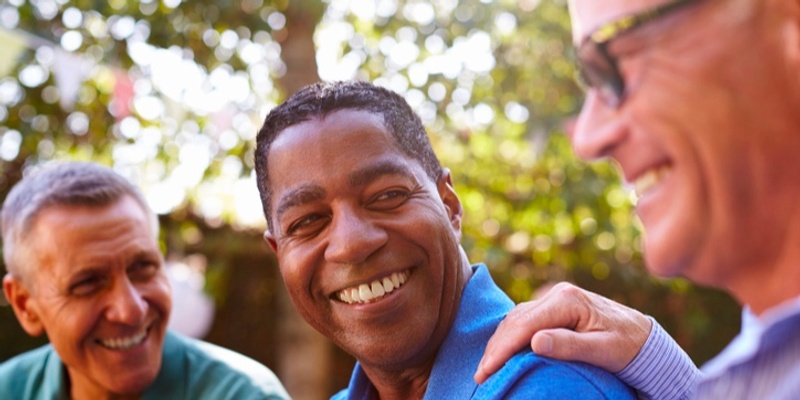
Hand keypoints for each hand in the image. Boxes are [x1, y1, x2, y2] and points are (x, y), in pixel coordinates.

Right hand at [474, 282, 651, 383]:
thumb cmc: (627, 346)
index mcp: (567, 301)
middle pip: (515, 320)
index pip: (525, 325)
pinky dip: (509, 335)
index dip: (502, 349)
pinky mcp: (554, 307)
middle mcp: (557, 294)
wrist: (644, 337)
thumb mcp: (603, 350)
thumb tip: (534, 342)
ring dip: (500, 342)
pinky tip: (503, 351)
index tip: (487, 371)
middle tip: (481, 375)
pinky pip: (524, 319)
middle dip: (496, 348)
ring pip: (516, 318)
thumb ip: (569, 345)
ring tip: (488, 366)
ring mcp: (554, 298)